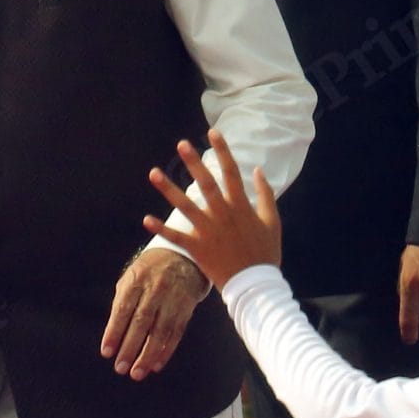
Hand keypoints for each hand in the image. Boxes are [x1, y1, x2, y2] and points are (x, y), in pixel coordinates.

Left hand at [100, 246, 209, 379]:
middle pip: (141, 323)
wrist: (184, 256)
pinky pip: (176, 332)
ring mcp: (173, 299)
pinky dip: (166, 350)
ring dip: (148, 355)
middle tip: (120, 368)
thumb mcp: (133, 277)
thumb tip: (114, 333)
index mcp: (137, 280)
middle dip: (130, 348)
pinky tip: (156, 364)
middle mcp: (155, 289)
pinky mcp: (187, 308)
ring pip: (160, 331)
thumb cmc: (151, 271)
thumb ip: (123, 301)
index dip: (114, 332)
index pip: (122, 310)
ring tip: (138, 372)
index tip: (107, 352)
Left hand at [145, 129, 281, 295]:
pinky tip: (146, 218)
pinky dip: (161, 228)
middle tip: (181, 144)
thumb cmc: (266, 252)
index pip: (231, 172)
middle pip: (205, 183)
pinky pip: (176, 236)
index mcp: (241, 206)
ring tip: (153, 172)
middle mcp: (222, 214)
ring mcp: (208, 231)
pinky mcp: (197, 248)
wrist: (256, 284)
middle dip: (193, 162)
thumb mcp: (272, 220)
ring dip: (168, 189)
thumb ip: (265, 194)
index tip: (212, 133)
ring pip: (185, 206)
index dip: (222, 151)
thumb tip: (257, 170)